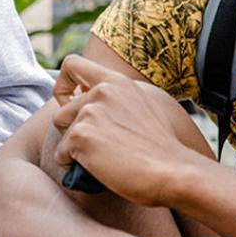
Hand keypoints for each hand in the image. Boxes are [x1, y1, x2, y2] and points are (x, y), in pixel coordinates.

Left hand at [51, 54, 210, 205]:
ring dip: (74, 150)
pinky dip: (72, 166)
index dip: (63, 86)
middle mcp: (101, 92)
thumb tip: (88, 101)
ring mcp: (90, 113)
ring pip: (62, 134)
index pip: (71, 64)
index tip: (70, 104)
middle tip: (96, 147)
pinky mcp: (81, 136)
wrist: (174, 172)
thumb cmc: (162, 149)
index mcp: (116, 82)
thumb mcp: (142, 107)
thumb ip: (116, 99)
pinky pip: (61, 155)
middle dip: (71, 133)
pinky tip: (97, 169)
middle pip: (60, 112)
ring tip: (102, 159)